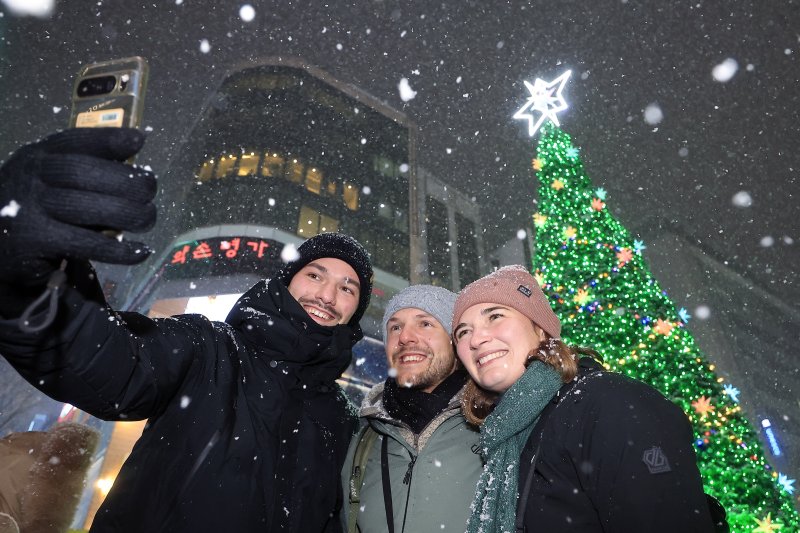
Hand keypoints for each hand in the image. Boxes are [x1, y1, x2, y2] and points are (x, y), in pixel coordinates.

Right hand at [0, 128, 156, 285]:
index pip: (74, 141)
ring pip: (88, 207)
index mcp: (38, 155)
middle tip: (150, 194)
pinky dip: (119, 250)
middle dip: (126, 182)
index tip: (139, 141)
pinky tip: (140, 251)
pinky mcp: (34, 240)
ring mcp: (29, 208)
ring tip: (147, 220)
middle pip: (84, 172)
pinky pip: (86, 243)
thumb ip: (85, 167)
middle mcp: (31, 176)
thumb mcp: (51, 179)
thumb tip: (136, 153)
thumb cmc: (36, 208)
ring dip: (129, 214)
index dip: (108, 140)